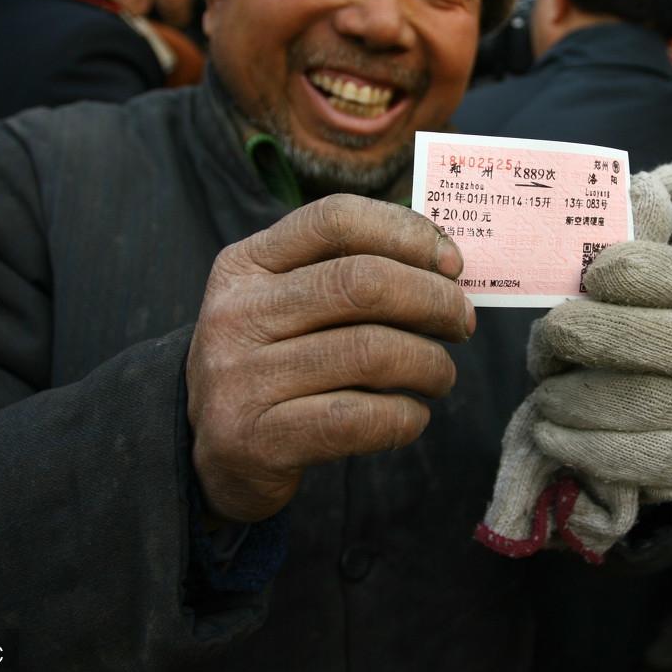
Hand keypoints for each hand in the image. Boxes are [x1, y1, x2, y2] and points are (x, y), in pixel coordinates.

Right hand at [186, 194, 474, 525]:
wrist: (210, 452)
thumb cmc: (275, 363)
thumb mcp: (286, 303)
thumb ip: (350, 272)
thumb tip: (447, 262)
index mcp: (246, 264)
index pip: (335, 219)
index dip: (407, 233)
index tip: (451, 263)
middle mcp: (238, 314)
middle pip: (362, 283)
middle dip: (434, 300)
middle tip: (462, 323)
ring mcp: (242, 379)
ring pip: (370, 352)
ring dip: (430, 364)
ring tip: (441, 375)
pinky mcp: (259, 440)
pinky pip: (359, 419)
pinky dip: (405, 416)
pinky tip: (412, 415)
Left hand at [478, 163, 671, 561]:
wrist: (654, 419)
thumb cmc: (625, 330)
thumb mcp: (629, 279)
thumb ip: (641, 230)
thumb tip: (665, 179)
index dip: (635, 270)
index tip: (593, 275)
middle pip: (664, 342)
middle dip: (593, 337)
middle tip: (549, 338)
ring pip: (640, 405)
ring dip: (574, 398)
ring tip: (543, 394)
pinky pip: (629, 459)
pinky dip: (578, 445)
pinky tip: (549, 430)